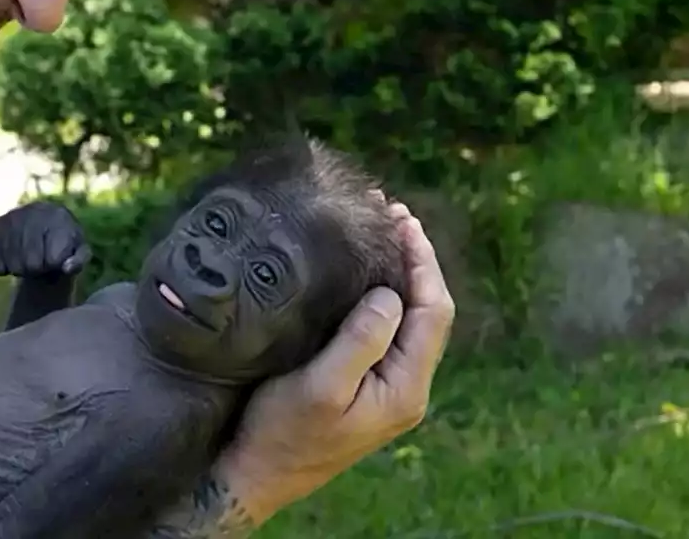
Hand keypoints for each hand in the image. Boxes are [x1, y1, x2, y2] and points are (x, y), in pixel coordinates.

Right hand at [0, 201, 91, 278]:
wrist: (43, 232)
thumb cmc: (65, 245)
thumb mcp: (79, 254)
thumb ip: (78, 262)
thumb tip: (66, 268)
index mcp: (60, 216)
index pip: (53, 258)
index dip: (52, 266)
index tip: (55, 262)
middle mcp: (35, 210)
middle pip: (31, 262)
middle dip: (36, 270)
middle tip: (39, 266)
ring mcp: (14, 216)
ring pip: (13, 262)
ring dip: (20, 271)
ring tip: (27, 264)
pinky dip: (3, 269)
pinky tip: (11, 264)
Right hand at [212, 201, 454, 522]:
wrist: (256, 475)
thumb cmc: (281, 433)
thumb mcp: (320, 387)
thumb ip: (361, 340)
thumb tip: (391, 293)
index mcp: (405, 388)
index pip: (433, 312)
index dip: (422, 263)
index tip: (401, 221)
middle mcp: (406, 387)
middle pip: (427, 312)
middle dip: (414, 260)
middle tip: (392, 212)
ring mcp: (387, 387)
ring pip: (408, 319)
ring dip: (399, 273)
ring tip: (383, 230)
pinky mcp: (365, 384)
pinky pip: (387, 330)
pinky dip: (381, 293)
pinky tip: (363, 272)